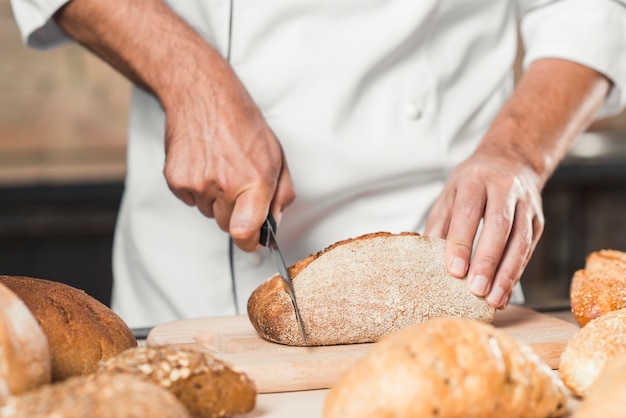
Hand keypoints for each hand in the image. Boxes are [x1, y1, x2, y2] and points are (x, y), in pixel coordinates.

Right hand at [162, 56, 295, 250]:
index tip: (253, 240)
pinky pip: (190, 200)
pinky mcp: (176, 180)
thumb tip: (275, 223)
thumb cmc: (242, 124)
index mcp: (253, 181)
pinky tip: (203, 164)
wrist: (203, 96)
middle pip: (227, 226)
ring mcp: (197, 183)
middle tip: (237, 185)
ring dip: (215, 199)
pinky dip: (197, 189)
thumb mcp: (276, 156)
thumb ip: (281, 195)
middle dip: (235, 214)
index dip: (250, 242)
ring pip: (209, 213)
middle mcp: (223, 185)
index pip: (244, 233)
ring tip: (219, 167)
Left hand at [424, 150, 543, 308]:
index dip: (462, 242)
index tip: (455, 270)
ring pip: (520, 241)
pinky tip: (504, 292)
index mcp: (475, 179)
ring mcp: (526, 204)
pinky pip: (528, 250)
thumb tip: (426, 259)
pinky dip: (516, 273)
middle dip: (488, 261)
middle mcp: (504, 188)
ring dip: (507, 273)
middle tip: (476, 290)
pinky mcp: (538, 220)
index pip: (469, 212)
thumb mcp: (449, 193)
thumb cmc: (472, 182)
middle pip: (499, 227)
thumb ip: (439, 224)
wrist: (511, 161)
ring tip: (493, 299)